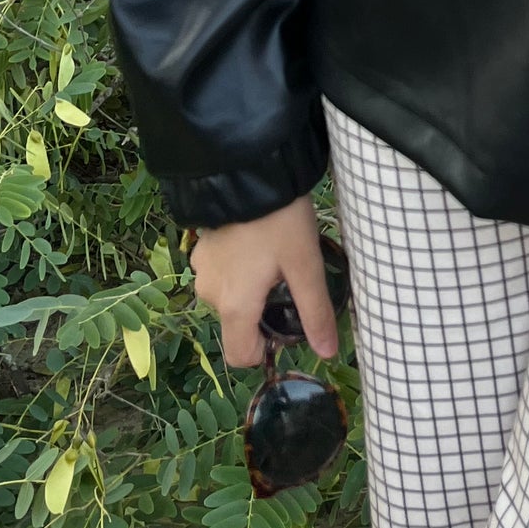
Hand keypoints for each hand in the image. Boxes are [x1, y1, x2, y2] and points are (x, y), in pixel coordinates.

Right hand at [188, 197, 340, 368]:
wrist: (249, 171)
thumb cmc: (281, 221)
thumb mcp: (306, 265)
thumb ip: (315, 312)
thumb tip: (328, 354)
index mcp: (234, 305)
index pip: (240, 356)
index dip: (266, 348)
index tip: (288, 322)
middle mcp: (209, 294)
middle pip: (238, 323)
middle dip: (263, 311)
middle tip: (288, 278)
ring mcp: (201, 270)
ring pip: (230, 297)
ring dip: (250, 288)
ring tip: (274, 255)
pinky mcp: (200, 249)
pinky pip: (221, 274)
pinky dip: (238, 269)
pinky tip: (256, 242)